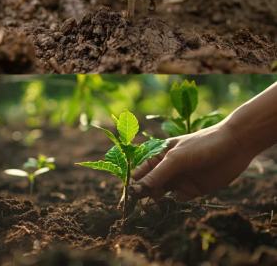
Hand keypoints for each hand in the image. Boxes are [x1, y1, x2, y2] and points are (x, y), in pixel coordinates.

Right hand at [132, 123, 254, 200]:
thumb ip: (157, 174)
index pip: (138, 174)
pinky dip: (170, 207)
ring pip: (160, 195)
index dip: (130, 187)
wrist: (235, 145)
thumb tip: (136, 190)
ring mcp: (178, 180)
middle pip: (147, 186)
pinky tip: (166, 212)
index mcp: (157, 156)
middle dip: (141, 198)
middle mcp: (165, 169)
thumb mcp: (177, 158)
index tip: (124, 202)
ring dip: (154, 204)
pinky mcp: (192, 190)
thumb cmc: (202, 145)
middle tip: (134, 212)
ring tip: (148, 213)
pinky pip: (176, 201)